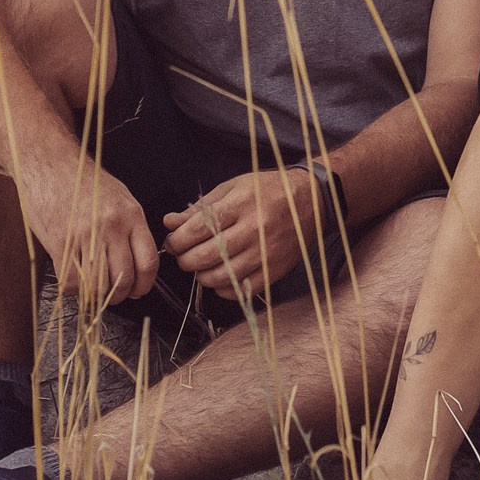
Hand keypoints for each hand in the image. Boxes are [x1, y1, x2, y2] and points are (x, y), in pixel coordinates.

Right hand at [19, 146, 158, 306]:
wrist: (49, 162)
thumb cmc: (84, 180)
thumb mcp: (119, 196)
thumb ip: (131, 229)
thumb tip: (138, 263)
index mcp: (130, 215)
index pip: (148, 262)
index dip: (145, 285)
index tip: (138, 290)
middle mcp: (111, 226)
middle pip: (124, 279)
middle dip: (121, 295)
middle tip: (114, 293)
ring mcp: (85, 236)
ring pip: (99, 286)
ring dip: (97, 296)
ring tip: (93, 289)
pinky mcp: (59, 243)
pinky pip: (72, 282)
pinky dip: (74, 289)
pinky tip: (73, 279)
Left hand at [163, 166, 328, 301]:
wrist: (310, 201)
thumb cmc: (267, 191)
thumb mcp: (232, 188)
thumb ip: (199, 208)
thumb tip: (169, 222)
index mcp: (240, 205)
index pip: (197, 230)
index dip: (177, 240)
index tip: (172, 242)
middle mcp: (253, 230)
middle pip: (206, 256)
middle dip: (185, 260)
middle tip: (183, 256)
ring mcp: (265, 253)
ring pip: (221, 277)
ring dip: (202, 276)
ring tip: (200, 266)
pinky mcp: (275, 271)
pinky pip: (241, 290)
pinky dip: (224, 289)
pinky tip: (221, 277)